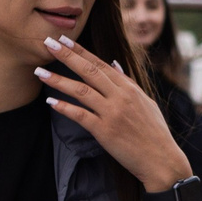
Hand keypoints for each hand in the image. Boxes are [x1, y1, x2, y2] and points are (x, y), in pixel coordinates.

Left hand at [35, 37, 191, 191]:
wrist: (161, 160)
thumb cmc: (155, 133)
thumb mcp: (146, 102)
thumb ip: (128, 83)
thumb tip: (114, 64)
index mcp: (129, 88)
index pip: (100, 64)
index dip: (81, 51)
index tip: (64, 40)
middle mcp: (120, 97)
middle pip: (89, 71)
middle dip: (66, 56)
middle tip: (47, 43)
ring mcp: (112, 113)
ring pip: (81, 91)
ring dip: (58, 81)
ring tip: (39, 72)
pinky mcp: (105, 131)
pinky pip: (81, 116)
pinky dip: (65, 108)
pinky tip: (51, 102)